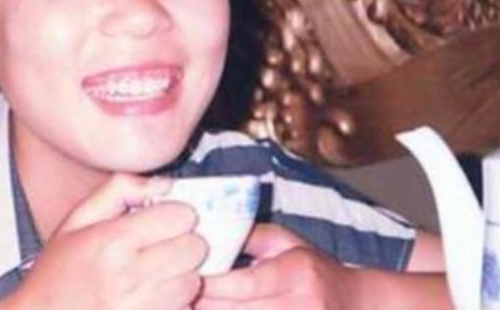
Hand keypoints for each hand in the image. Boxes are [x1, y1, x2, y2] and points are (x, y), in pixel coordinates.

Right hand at [0, 174, 207, 309]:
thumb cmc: (57, 273)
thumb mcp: (76, 220)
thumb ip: (119, 190)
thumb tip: (163, 184)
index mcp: (112, 241)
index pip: (180, 216)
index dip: (176, 214)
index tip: (164, 220)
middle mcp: (129, 276)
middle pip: (194, 248)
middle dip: (184, 243)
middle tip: (164, 246)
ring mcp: (142, 307)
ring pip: (193, 282)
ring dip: (183, 276)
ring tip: (156, 274)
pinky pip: (185, 308)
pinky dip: (177, 303)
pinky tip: (154, 297)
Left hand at [197, 224, 357, 308]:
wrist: (358, 305)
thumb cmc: (312, 269)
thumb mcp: (288, 243)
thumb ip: (250, 235)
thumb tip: (209, 228)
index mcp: (298, 272)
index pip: (245, 283)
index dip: (211, 283)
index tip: (184, 275)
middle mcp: (301, 305)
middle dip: (200, 304)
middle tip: (171, 294)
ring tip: (184, 306)